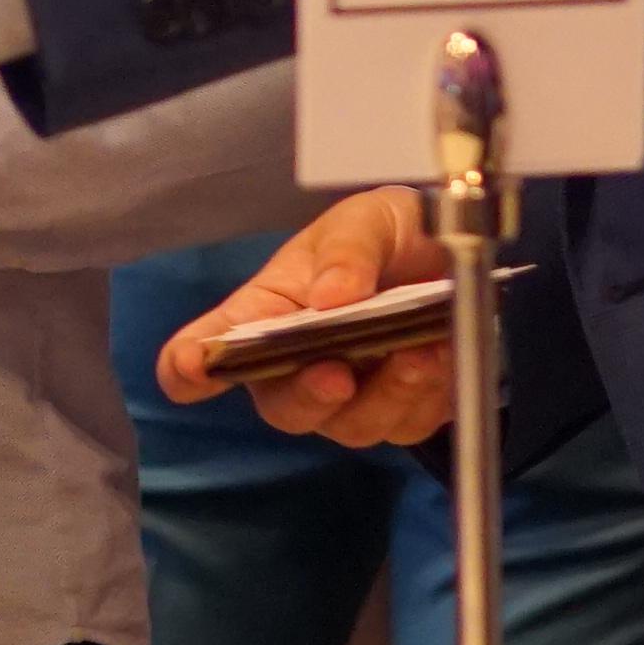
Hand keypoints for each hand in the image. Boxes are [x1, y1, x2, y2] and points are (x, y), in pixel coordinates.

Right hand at [160, 187, 451, 447]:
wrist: (454, 255)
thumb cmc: (385, 233)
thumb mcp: (366, 219)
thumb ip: (347, 250)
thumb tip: (332, 296)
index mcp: (266, 312)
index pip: (208, 346)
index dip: (190, 365)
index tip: (193, 368)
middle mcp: (297, 366)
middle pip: (282, 406)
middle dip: (308, 396)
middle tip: (335, 375)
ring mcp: (350, 398)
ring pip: (352, 425)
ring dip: (386, 394)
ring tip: (418, 351)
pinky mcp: (403, 413)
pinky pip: (410, 424)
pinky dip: (429, 394)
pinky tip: (442, 354)